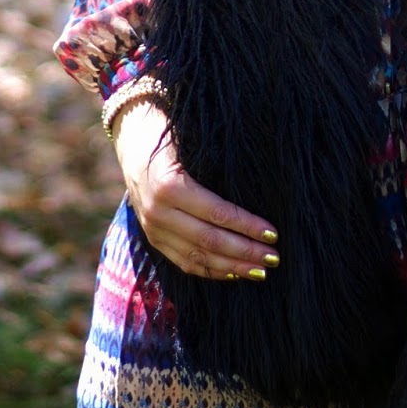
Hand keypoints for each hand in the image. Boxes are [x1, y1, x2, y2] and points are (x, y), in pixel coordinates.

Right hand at [113, 101, 279, 281]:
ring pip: (198, 256)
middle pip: (209, 240)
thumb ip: (217, 168)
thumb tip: (260, 189)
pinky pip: (184, 262)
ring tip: (260, 271)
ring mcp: (153, 229)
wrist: (133, 141)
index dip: (247, 226)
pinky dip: (211, 270)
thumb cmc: (173, 135)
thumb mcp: (191, 143)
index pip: (217, 213)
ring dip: (232, 266)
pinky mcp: (154, 239)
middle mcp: (158, 212)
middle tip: (273, 257)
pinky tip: (234, 272)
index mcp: (169, 186)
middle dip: (245, 251)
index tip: (273, 233)